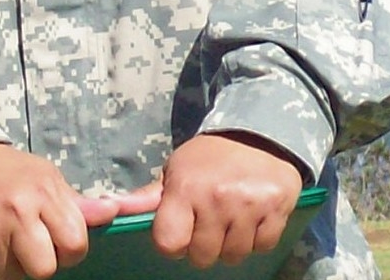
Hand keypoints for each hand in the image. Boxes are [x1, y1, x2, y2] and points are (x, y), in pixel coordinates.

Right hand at [0, 145, 111, 279]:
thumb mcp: (48, 179)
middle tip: (32, 246)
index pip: (75, 245)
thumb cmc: (14, 174)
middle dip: (42, 264)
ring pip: (13, 279)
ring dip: (13, 268)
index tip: (58, 239)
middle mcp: (16, 210)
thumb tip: (114, 211)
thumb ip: (79, 204)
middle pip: (44, 270)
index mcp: (43, 192)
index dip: (71, 249)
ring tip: (7, 242)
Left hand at [149, 134, 303, 267]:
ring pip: (233, 256)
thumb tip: (113, 206)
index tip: (180, 230)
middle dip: (204, 244)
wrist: (256, 133)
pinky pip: (262, 247)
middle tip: (208, 220)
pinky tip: (251, 215)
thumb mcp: (176, 169)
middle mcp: (216, 198)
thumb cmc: (209, 157)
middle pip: (203, 257)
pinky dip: (257, 237)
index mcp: (185, 187)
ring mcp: (248, 205)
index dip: (172, 242)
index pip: (168, 243)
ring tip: (230, 216)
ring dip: (231, 242)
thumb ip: (150, 196)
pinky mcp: (276, 209)